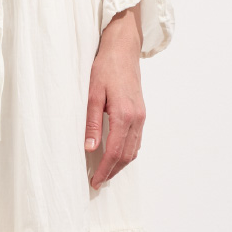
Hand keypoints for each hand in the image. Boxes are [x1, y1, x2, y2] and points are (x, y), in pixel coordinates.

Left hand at [85, 4, 145, 189]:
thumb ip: (92, 123)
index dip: (104, 169)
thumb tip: (90, 148)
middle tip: (98, 182)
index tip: (95, 181)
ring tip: (106, 172)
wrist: (123, 49)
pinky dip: (128, 152)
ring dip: (121, 164)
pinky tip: (117, 154)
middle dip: (112, 171)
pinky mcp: (141, 112)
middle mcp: (137, 119)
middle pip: (127, 156)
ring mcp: (141, 116)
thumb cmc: (105, 68)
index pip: (114, 151)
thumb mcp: (92, 94)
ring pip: (134, 150)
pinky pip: (137, 140)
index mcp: (124, 115)